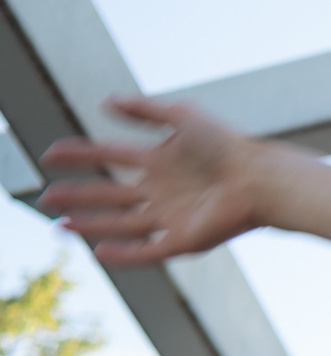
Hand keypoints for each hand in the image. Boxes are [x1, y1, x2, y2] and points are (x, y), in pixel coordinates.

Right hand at [38, 95, 271, 267]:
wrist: (261, 177)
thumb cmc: (228, 145)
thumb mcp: (182, 116)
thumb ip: (144, 110)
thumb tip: (106, 102)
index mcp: (159, 161)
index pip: (109, 157)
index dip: (79, 155)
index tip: (51, 155)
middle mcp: (161, 190)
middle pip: (109, 194)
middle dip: (76, 197)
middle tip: (45, 198)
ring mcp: (171, 217)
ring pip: (121, 224)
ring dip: (90, 225)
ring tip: (59, 227)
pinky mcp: (185, 240)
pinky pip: (148, 251)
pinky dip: (124, 254)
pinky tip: (98, 252)